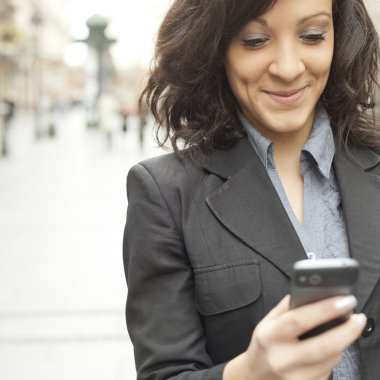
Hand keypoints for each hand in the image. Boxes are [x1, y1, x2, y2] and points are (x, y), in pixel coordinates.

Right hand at [223, 295, 365, 379]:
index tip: (344, 301)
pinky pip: (328, 371)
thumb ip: (286, 307)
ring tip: (342, 331)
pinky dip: (332, 357)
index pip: (299, 320)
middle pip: (322, 346)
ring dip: (341, 343)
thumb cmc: (263, 345)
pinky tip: (327, 349)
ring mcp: (294, 377)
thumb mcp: (266, 322)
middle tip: (358, 318)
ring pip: (330, 359)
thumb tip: (309, 292)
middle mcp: (281, 358)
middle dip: (346, 331)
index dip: (324, 309)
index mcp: (269, 336)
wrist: (255, 376)